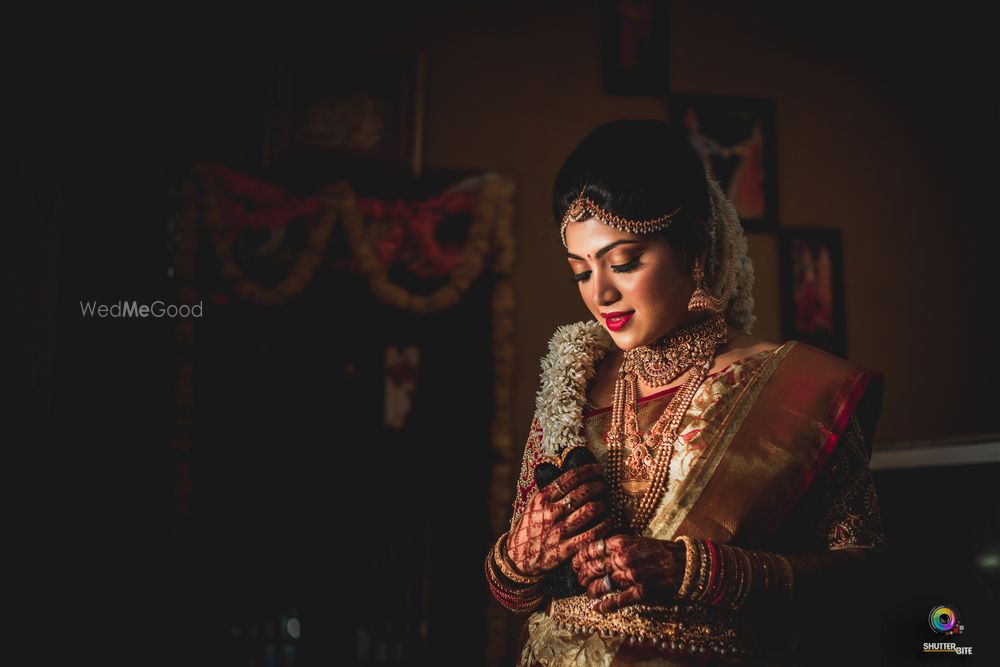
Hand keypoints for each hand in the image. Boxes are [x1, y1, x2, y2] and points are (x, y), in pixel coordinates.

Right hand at [506, 463, 613, 576]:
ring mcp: (559, 531)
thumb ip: (550, 491)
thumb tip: (571, 476)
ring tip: (605, 503)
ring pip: (590, 510)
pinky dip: (605, 525)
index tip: (598, 468)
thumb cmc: (529, 527)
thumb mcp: (533, 505)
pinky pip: (592, 534)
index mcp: (542, 498)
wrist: (518, 557)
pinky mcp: (566, 549)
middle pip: (583, 492)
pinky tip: (609, 521)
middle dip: (598, 486)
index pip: (570, 478)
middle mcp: (551, 512)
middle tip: (603, 485)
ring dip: (603, 504)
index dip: (588, 470)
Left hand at [571, 535, 685, 612]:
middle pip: (591, 568)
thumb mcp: (636, 540)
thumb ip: (616, 546)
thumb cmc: (659, 551)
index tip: (574, 564)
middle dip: (581, 576)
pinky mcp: (640, 592)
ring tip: (588, 592)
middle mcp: (622, 558)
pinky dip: (604, 606)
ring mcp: (630, 575)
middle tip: (579, 580)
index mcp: (620, 542)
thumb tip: (596, 552)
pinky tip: (597, 608)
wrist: (684, 563)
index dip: (578, 558)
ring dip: (591, 590)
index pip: (589, 549)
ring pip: (600, 585)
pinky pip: (616, 600)